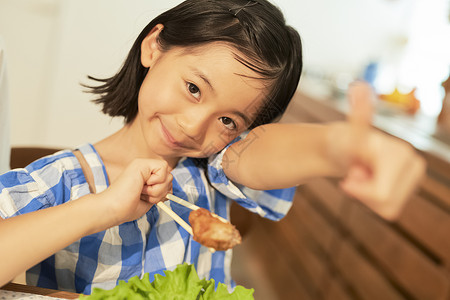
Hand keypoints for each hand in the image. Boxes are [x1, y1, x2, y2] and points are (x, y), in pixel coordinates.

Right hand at [99, 159, 172, 224]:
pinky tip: (142, 186)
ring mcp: (142, 164)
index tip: (151, 199)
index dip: (164, 192)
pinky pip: (163, 168)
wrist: (114, 209)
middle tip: (144, 196)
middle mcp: (144, 168)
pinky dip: (156, 182)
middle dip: (161, 192)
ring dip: (157, 190)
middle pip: (169, 177)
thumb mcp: (150, 200)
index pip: (166, 180)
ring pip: (168, 174)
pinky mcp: (141, 162)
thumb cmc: (126, 208)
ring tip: (141, 192)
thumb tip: (170, 191)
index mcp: (145, 176)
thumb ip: (160, 192)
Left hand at [335, 82, 425, 219]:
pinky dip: (374, 200)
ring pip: (388, 209)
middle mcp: (415, 164)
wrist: (346, 147)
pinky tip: (370, 182)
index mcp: (401, 153)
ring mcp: (415, 177)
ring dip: (369, 197)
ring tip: (364, 175)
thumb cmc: (344, 142)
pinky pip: (389, 210)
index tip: (350, 174)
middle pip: (385, 204)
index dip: (358, 189)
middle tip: (357, 172)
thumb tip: (359, 86)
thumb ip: (357, 114)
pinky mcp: (410, 187)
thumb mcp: (347, 133)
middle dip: (365, 192)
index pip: (380, 194)